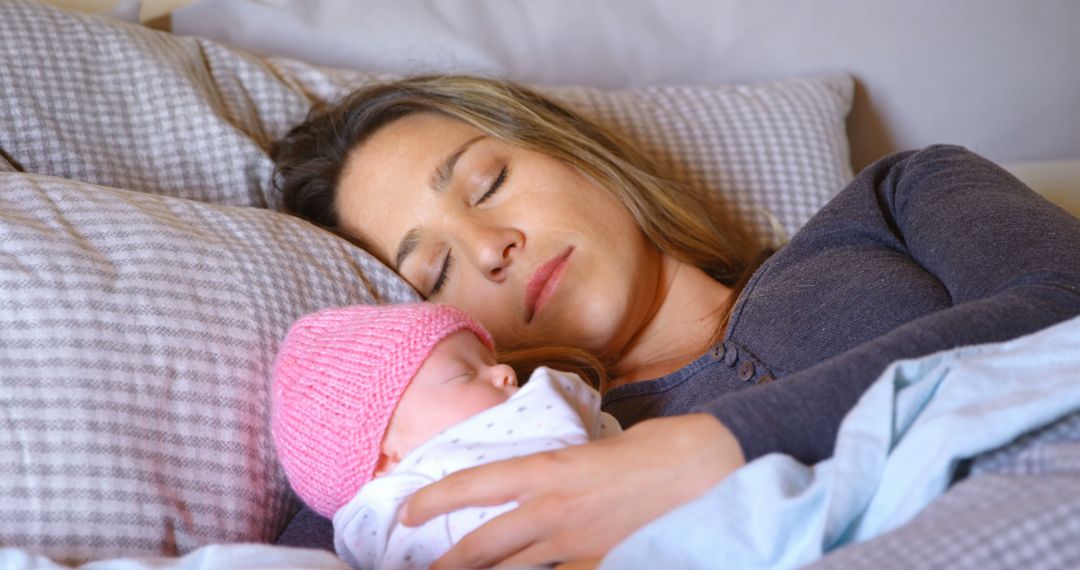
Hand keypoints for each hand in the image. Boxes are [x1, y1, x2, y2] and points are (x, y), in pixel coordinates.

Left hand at [399, 413, 745, 567]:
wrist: (717, 469)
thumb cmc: (667, 444)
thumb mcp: (606, 446)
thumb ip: (573, 466)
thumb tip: (559, 477)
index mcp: (553, 470)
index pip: (478, 485)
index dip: (435, 499)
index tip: (408, 510)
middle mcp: (556, 512)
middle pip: (484, 546)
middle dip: (448, 562)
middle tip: (422, 569)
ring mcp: (580, 546)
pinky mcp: (605, 565)